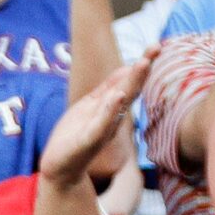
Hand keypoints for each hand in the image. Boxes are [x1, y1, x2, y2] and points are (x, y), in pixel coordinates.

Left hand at [41, 56, 147, 184]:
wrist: (59, 168)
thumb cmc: (75, 135)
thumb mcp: (91, 106)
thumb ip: (108, 88)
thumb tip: (128, 67)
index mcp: (112, 107)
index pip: (129, 83)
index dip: (141, 65)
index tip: (155, 45)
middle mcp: (112, 117)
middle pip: (130, 90)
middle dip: (141, 70)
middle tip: (154, 49)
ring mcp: (101, 128)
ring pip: (119, 103)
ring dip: (130, 84)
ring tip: (141, 64)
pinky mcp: (88, 141)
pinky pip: (100, 125)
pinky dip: (109, 111)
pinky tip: (116, 97)